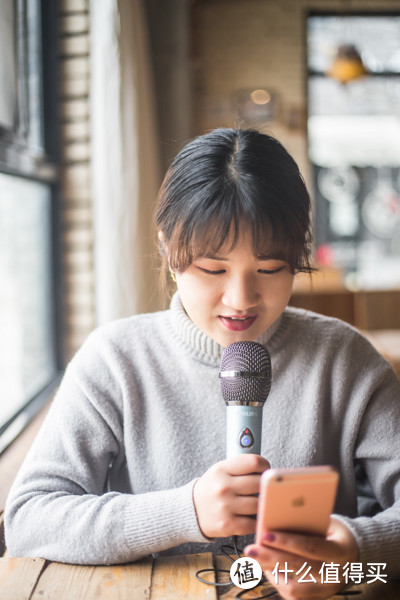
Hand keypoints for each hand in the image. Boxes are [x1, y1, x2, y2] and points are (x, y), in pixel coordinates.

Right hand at [193, 454, 268, 538]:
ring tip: (258, 502)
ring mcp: (225, 507)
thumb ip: (241, 466)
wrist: (191, 510)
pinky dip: (257, 520)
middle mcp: (223, 487)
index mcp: (221, 470)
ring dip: (262, 503)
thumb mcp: (220, 470)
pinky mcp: (228, 525)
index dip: (264, 465)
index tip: (266, 470)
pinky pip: (254, 523)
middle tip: (263, 488)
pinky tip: (253, 515)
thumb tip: (266, 469)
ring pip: (259, 504)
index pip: (253, 462)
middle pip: (259, 483)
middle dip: (265, 486)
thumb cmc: (212, 488)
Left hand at [244, 516, 358, 599]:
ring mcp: (327, 590)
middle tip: (250, 550)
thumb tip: (274, 519)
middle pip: (299, 568)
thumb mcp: (327, 523)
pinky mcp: (319, 598)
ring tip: (257, 559)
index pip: (310, 547)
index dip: (287, 542)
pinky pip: (294, 597)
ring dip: (272, 573)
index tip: (265, 534)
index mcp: (339, 551)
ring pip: (294, 589)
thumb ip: (306, 523)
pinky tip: (268, 568)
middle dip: (271, 558)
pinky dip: (278, 583)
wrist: (355, 553)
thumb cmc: (334, 532)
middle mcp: (334, 574)